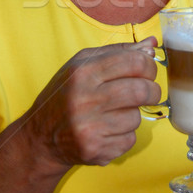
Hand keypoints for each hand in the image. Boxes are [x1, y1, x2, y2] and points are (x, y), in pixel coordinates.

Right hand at [24, 37, 159, 171]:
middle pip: (141, 91)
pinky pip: (129, 139)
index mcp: (83, 71)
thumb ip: (118, 52)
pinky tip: (108, 131)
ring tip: (115, 113)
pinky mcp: (94, 149)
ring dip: (133, 115)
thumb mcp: (84, 65)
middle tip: (148, 92)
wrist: (40, 136)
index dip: (149, 66)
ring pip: (136, 117)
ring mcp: (89, 126)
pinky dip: (124, 135)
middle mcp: (84, 98)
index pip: (134, 62)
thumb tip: (152, 43)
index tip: (147, 71)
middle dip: (152, 91)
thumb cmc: (66, 94)